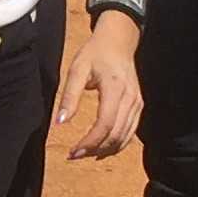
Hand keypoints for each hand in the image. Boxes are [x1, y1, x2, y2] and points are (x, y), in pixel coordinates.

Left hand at [55, 18, 145, 158]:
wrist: (118, 42)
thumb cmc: (95, 53)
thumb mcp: (77, 70)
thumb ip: (69, 96)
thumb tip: (59, 122)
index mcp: (115, 89)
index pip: (105, 125)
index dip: (89, 143)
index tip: (72, 151)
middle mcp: (130, 99)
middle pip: (115, 135)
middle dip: (94, 150)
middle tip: (74, 155)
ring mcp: (137, 104)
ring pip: (124, 137)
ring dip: (105, 150)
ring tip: (84, 154)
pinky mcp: (138, 106)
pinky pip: (130, 132)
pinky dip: (116, 145)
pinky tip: (101, 150)